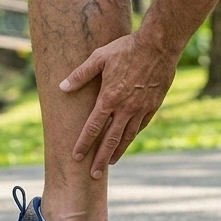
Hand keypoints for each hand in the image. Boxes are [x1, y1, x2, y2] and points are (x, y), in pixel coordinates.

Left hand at [60, 32, 176, 179]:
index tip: (76, 157)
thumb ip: (81, 74)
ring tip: (110, 163)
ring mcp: (141, 108)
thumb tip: (62, 87)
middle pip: (110, 139)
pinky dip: (132, 136)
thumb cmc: (126, 48)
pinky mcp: (153, 106)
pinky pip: (141, 126)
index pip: (93, 127)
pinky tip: (127, 141)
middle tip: (94, 175)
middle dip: (101, 158)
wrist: (158, 45)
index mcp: (109, 98)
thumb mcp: (99, 57)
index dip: (84, 143)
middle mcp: (125, 108)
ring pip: (127, 136)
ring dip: (117, 151)